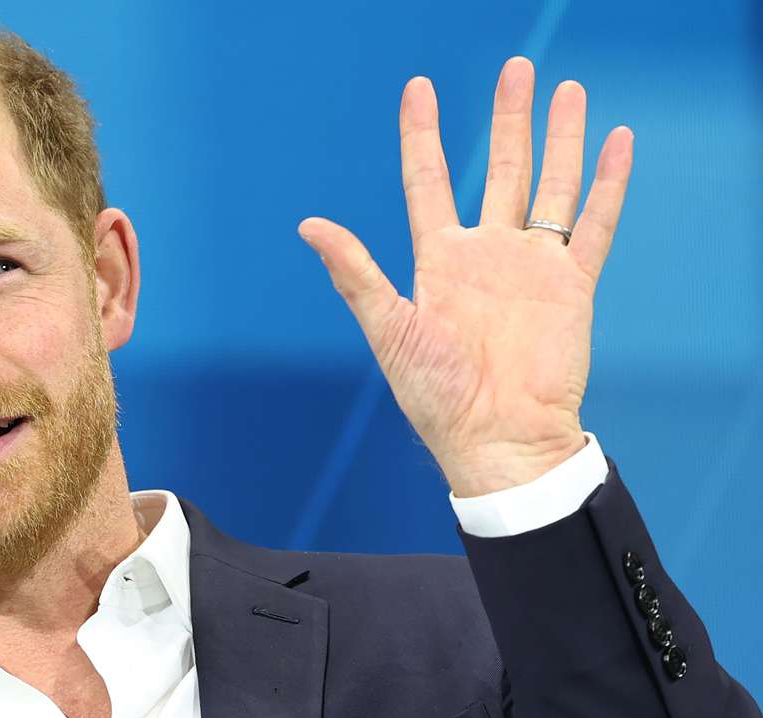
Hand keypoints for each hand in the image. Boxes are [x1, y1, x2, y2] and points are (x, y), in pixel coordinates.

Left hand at [299, 57, 633, 495]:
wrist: (497, 441)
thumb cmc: (437, 399)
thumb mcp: (389, 330)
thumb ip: (355, 274)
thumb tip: (309, 225)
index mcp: (440, 264)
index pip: (429, 184)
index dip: (423, 136)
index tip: (420, 89)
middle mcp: (487, 258)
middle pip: (501, 170)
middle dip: (508, 119)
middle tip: (516, 67)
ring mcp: (531, 269)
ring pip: (550, 186)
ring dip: (560, 138)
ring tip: (567, 89)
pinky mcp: (571, 287)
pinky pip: (592, 225)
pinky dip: (606, 185)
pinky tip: (614, 142)